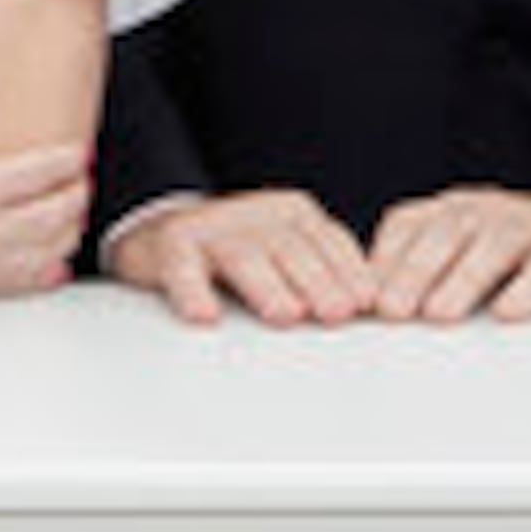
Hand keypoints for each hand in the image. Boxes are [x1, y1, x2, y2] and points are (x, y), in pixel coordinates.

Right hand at [0, 78, 88, 305]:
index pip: (42, 170)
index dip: (69, 160)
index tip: (78, 152)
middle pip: (57, 211)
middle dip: (77, 195)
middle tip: (82, 183)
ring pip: (47, 249)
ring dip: (67, 232)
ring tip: (71, 217)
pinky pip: (19, 283)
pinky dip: (45, 272)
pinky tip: (53, 265)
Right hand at [108, 187, 375, 326]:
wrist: (163, 234)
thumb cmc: (238, 256)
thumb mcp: (286, 257)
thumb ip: (323, 275)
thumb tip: (367, 312)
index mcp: (293, 215)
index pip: (328, 240)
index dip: (348, 270)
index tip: (365, 303)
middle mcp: (256, 215)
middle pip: (291, 247)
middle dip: (317, 281)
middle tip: (335, 314)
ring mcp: (212, 227)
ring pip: (244, 255)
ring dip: (267, 286)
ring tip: (285, 315)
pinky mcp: (171, 243)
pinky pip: (181, 267)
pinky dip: (193, 291)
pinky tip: (204, 315)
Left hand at [364, 187, 530, 322]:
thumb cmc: (521, 257)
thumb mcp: (465, 258)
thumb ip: (419, 276)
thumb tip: (363, 312)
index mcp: (455, 210)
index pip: (408, 225)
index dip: (382, 261)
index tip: (362, 303)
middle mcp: (491, 210)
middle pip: (447, 231)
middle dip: (414, 272)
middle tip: (392, 312)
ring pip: (496, 241)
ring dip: (464, 278)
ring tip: (439, 315)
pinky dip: (530, 285)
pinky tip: (510, 312)